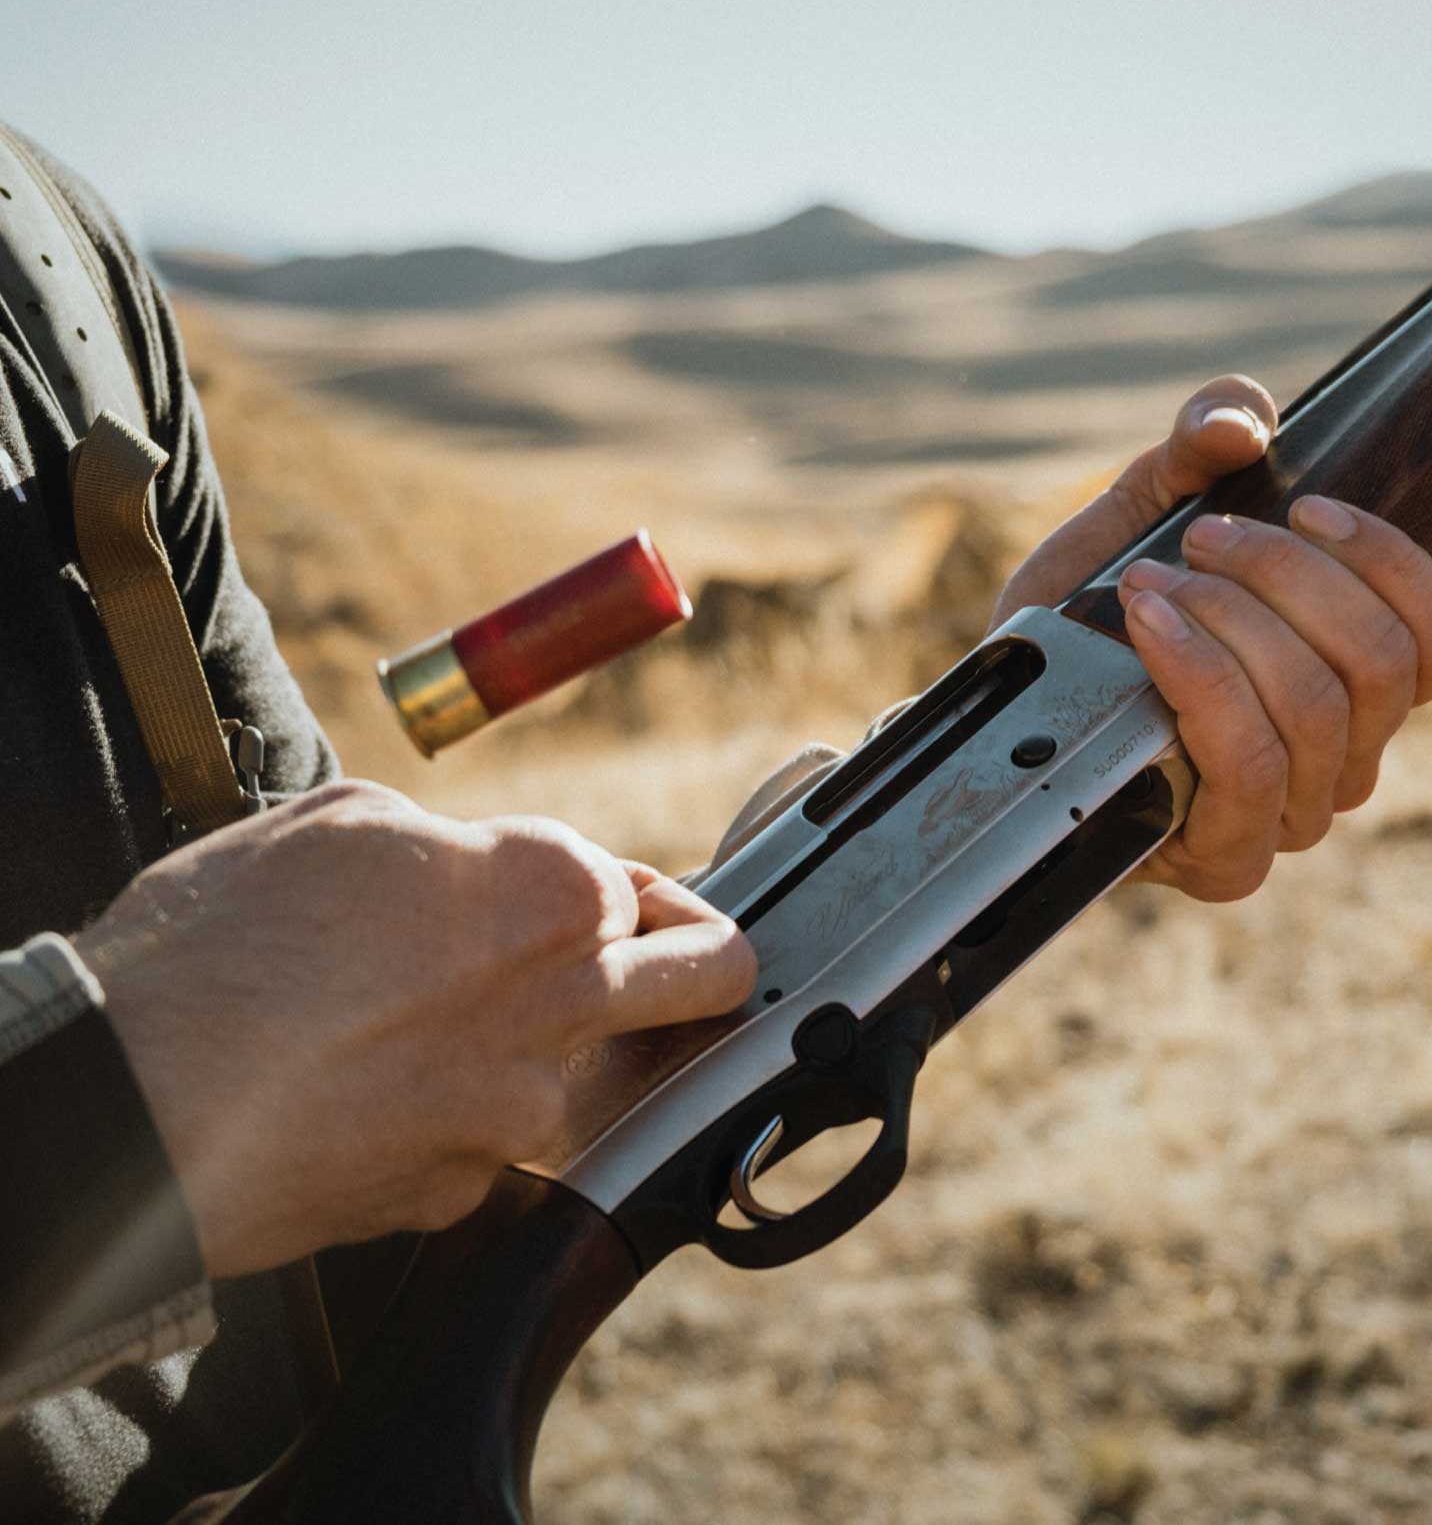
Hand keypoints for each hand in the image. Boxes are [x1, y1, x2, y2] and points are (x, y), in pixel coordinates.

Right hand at [77, 781, 754, 1275]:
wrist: (136, 1091)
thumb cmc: (225, 940)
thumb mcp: (344, 825)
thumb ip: (452, 847)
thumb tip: (470, 869)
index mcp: (549, 889)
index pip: (644, 892)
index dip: (624, 896)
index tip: (608, 908)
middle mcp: (564, 1000)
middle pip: (709, 981)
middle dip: (700, 967)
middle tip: (661, 971)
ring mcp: (521, 1108)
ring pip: (576, 1079)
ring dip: (529, 1061)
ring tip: (422, 1046)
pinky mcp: (465, 1193)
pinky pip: (482, 1155)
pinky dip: (441, 1132)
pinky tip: (364, 1107)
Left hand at [991, 375, 1431, 900]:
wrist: (1000, 714)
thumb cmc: (1085, 620)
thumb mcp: (1140, 511)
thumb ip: (1196, 446)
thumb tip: (1243, 424)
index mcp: (1354, 687)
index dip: (1391, 562)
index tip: (1306, 506)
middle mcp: (1342, 763)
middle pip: (1378, 661)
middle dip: (1284, 575)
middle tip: (1198, 537)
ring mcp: (1291, 819)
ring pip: (1316, 705)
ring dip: (1230, 618)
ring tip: (1150, 582)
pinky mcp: (1231, 859)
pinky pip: (1250, 761)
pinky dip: (1200, 674)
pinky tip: (1148, 625)